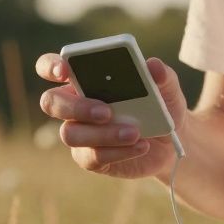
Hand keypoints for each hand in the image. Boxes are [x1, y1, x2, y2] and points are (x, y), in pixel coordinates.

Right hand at [35, 53, 189, 180]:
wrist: (172, 141)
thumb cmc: (160, 106)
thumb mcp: (167, 88)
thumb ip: (161, 75)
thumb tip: (153, 66)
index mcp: (84, 78)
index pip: (52, 67)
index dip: (51, 66)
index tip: (64, 70)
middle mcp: (75, 105)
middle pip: (51, 102)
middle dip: (76, 106)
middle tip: (106, 111)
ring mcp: (80, 133)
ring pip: (70, 134)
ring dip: (102, 133)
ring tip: (134, 132)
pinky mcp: (90, 158)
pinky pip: (92, 157)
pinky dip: (118, 151)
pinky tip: (141, 145)